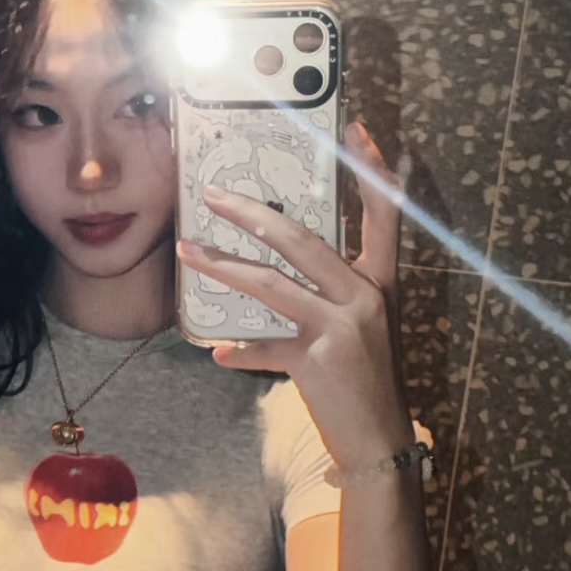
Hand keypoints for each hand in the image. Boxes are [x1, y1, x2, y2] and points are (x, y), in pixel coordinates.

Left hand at [177, 121, 411, 469]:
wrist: (381, 439)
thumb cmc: (368, 378)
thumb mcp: (363, 325)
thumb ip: (334, 291)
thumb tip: (282, 262)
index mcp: (380, 281)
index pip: (383, 214)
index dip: (372, 170)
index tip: (357, 131)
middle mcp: (364, 296)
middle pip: (302, 240)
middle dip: (252, 214)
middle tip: (213, 195)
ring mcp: (340, 327)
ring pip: (270, 284)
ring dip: (223, 266)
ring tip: (187, 252)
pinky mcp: (315, 361)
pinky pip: (264, 349)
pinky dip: (239, 351)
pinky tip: (217, 351)